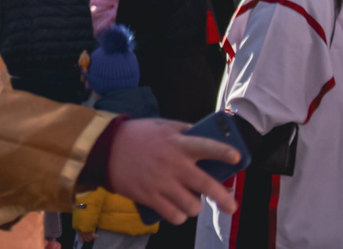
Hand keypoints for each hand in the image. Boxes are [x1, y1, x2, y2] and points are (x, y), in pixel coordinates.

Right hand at [103, 117, 238, 224]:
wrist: (105, 148)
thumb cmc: (137, 135)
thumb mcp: (162, 126)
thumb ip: (185, 132)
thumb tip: (209, 137)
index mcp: (177, 143)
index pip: (206, 146)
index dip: (223, 152)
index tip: (237, 158)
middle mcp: (172, 164)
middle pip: (205, 185)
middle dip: (223, 198)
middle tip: (230, 206)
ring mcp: (161, 182)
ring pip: (191, 206)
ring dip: (195, 207)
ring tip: (192, 203)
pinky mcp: (149, 197)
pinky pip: (174, 216)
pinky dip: (179, 216)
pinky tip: (178, 211)